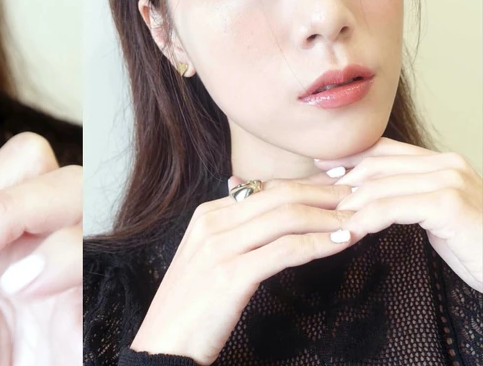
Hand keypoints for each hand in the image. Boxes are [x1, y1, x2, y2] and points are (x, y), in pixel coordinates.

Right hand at [130, 171, 357, 365]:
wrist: (164, 343)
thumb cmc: (191, 304)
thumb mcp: (206, 255)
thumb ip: (229, 225)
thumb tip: (241, 187)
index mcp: (208, 214)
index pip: (268, 188)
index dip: (309, 184)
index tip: (342, 184)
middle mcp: (213, 223)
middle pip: (280, 195)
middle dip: (325, 193)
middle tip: (361, 195)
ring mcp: (220, 247)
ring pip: (285, 218)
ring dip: (329, 217)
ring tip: (360, 220)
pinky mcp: (231, 275)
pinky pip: (284, 251)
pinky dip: (318, 243)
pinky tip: (342, 244)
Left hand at [315, 137, 482, 291]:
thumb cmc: (474, 246)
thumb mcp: (435, 214)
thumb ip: (408, 196)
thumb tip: (365, 193)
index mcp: (442, 161)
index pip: (384, 149)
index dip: (350, 157)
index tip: (319, 165)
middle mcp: (447, 164)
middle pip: (377, 164)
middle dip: (342, 180)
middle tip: (316, 196)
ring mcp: (450, 181)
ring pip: (380, 186)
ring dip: (349, 203)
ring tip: (328, 217)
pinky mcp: (448, 204)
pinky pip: (392, 207)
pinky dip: (366, 218)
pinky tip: (351, 230)